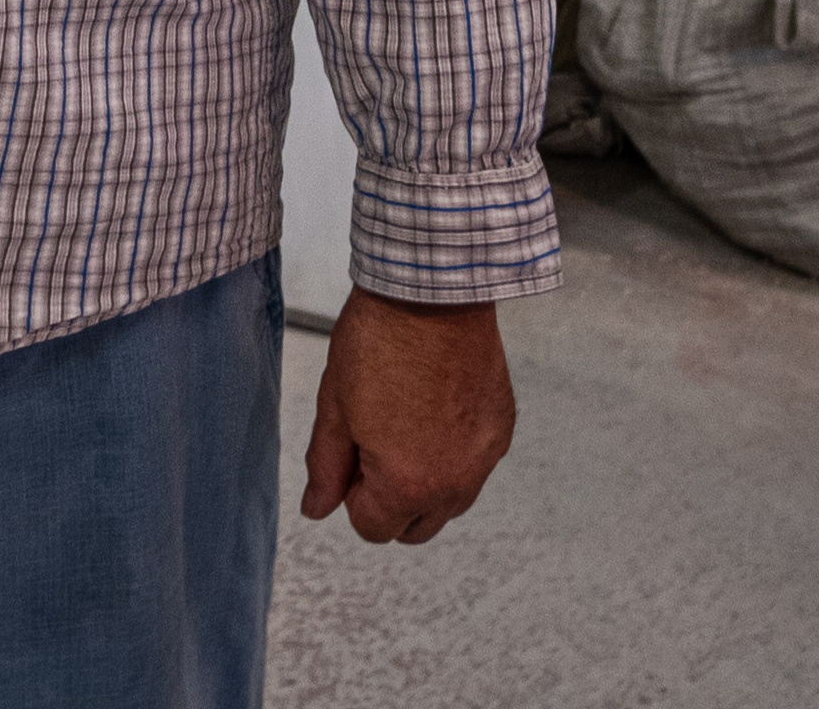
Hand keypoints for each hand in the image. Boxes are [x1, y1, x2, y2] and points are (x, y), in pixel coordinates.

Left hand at [298, 289, 514, 544]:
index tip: (352, 447)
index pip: (372, 527)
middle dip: (389, 498)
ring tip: (406, 422)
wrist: (432, 290)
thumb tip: (317, 509)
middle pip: (414, 526)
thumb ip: (326, 466)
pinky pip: (474, 467)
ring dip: (425, 482)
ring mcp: (483, 460)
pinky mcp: (501, 432)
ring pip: (448, 502)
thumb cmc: (379, 340)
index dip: (352, 492)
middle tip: (375, 440)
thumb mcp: (335, 404)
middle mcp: (453, 485)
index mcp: (407, 485)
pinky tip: (437, 408)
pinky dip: (455, 454)